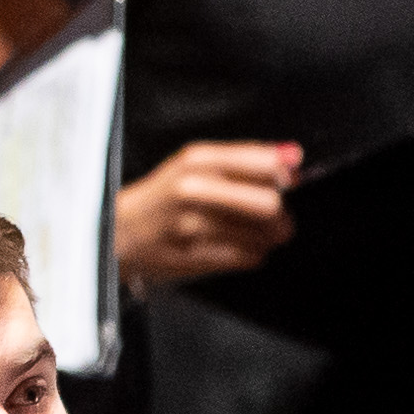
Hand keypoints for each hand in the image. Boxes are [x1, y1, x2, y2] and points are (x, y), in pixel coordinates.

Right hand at [112, 141, 298, 287]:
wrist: (120, 231)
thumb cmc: (163, 198)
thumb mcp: (196, 164)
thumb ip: (245, 159)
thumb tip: (293, 156)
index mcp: (197, 159)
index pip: (263, 163)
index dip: (284, 176)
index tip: (288, 182)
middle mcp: (193, 189)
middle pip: (269, 204)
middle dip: (282, 215)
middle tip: (276, 217)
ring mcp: (192, 225)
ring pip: (262, 235)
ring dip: (267, 237)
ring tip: (252, 233)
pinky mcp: (194, 256)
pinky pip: (248, 257)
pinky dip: (253, 254)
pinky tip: (239, 247)